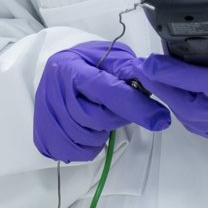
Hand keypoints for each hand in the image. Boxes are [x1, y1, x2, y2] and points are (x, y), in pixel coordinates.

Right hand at [33, 40, 171, 161]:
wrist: (53, 73)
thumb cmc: (85, 64)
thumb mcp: (107, 55)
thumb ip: (126, 68)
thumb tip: (152, 83)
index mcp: (72, 68)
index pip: (108, 90)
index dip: (136, 105)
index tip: (160, 118)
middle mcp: (55, 94)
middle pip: (100, 118)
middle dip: (118, 115)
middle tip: (120, 105)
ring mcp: (48, 118)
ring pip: (92, 138)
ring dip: (104, 130)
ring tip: (97, 111)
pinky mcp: (47, 139)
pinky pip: (81, 152)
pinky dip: (92, 144)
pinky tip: (88, 127)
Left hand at [137, 16, 207, 149]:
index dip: (177, 74)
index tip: (154, 63)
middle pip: (192, 108)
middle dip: (164, 89)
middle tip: (144, 69)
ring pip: (195, 122)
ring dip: (172, 102)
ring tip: (156, 80)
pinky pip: (205, 129)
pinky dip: (187, 113)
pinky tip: (178, 97)